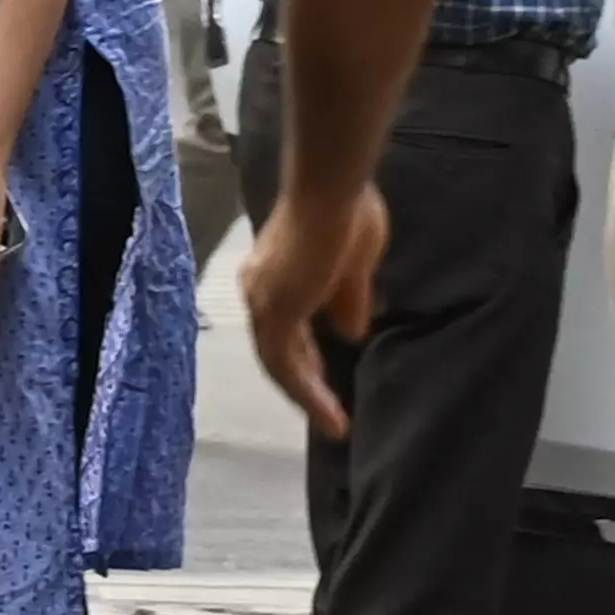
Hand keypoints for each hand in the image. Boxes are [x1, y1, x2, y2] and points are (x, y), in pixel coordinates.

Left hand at [238, 184, 390, 435]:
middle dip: (305, 381)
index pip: (284, 326)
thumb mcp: (354, 267)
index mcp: (275, 275)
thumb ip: (348, 301)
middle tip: (327, 408)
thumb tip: (349, 332)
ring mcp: (263, 302)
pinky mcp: (274, 314)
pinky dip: (308, 393)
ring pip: (281, 365)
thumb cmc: (346, 214)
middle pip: (278, 349)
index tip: (323, 373)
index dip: (305, 354)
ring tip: (335, 424)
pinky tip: (329, 412)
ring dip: (309, 397)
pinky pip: (288, 368)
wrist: (332, 190)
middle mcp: (259, 290)